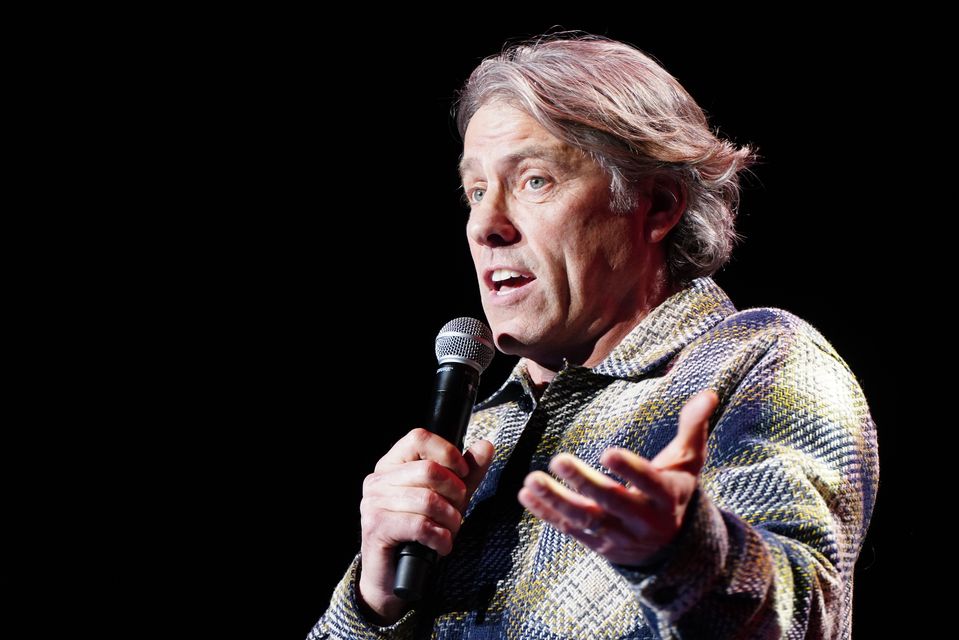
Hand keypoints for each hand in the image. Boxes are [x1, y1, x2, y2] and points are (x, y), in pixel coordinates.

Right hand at [357, 428, 493, 623]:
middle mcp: (378, 479)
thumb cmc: (420, 532)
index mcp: (392, 464)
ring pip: (428, 500)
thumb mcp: (450, 497)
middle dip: (455, 493)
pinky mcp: (376, 527)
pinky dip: (440, 538)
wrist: (395, 578)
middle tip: (457, 511)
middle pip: (429, 470)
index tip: (462, 474)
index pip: (419, 438)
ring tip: (450, 531)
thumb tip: (485, 446)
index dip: (447, 452)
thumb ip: (468, 472)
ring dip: (450, 520)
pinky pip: (420, 525)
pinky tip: (441, 545)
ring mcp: (373, 503)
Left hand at [518, 389, 717, 565]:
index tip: (607, 452)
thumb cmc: (674, 491)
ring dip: (556, 501)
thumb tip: (708, 393)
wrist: (673, 548)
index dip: (631, 470)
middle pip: (613, 503)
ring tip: (531, 480)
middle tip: (559, 460)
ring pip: (586, 520)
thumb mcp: (689, 462)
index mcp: (667, 497)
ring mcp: (619, 536)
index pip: (650, 484)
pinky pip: (570, 531)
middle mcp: (644, 521)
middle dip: (584, 483)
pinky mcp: (599, 545)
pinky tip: (526, 495)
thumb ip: (693, 427)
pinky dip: (547, 514)